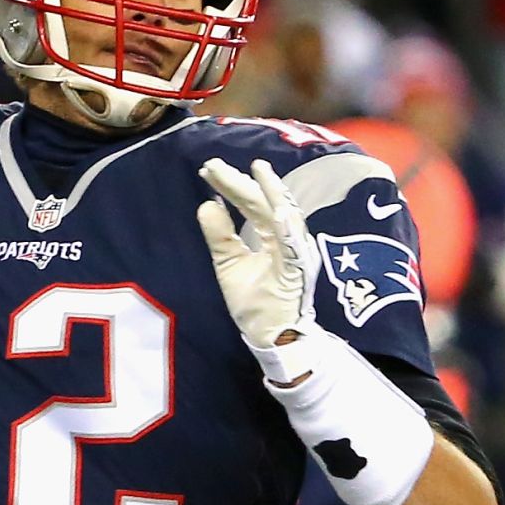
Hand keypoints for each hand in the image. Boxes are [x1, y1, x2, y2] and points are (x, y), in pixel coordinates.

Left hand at [196, 158, 318, 346]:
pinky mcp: (298, 273)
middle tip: (214, 165)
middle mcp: (287, 241)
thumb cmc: (257, 303)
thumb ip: (220, 236)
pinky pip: (294, 248)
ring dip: (269, 194)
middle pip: (264, 204)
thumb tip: (207, 203)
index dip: (231, 185)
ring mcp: (296, 255)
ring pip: (285, 217)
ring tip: (255, 171)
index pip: (251, 204)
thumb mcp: (229, 265)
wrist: (274, 340)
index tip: (208, 170)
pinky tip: (275, 209)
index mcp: (273, 237)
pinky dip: (287, 227)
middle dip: (240, 183)